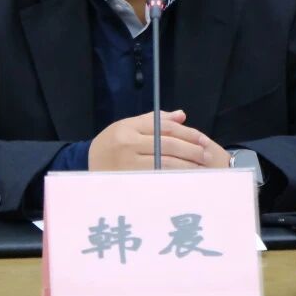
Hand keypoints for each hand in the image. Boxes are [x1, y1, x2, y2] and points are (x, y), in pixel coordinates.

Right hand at [89, 110, 229, 170]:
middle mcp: (128, 143)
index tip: (203, 140)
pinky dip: (174, 177)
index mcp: (130, 127)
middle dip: (191, 150)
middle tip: (207, 155)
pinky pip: (157, 177)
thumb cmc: (112, 142)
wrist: (87, 162)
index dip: (187, 133)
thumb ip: (154, 119)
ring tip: (201, 168)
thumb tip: (182, 116)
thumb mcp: (129, 125)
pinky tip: (185, 178)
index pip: (165, 127)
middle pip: (168, 144)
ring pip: (165, 162)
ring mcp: (128, 163)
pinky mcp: (130, 179)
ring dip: (186, 165)